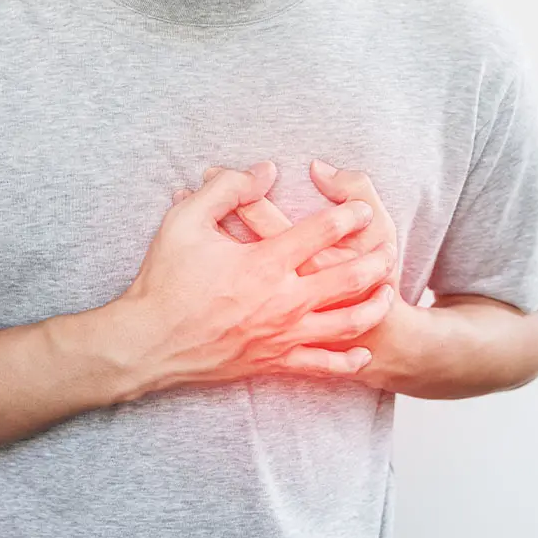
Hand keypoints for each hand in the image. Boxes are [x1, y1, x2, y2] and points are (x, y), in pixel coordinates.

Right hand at [112, 161, 397, 401]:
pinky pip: (321, 366)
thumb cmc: (163, 281)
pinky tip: (362, 353)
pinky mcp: (273, 363)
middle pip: (349, 278)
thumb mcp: (185, 221)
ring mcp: (281, 335)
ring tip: (387, 294)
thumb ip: (227, 189)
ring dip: (372, 306)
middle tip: (389, 249)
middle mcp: (282, 300)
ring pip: (346, 323)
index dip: (349, 214)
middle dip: (376, 261)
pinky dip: (347, 361)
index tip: (361, 208)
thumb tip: (264, 171)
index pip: (322, 231)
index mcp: (265, 262)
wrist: (147, 343)